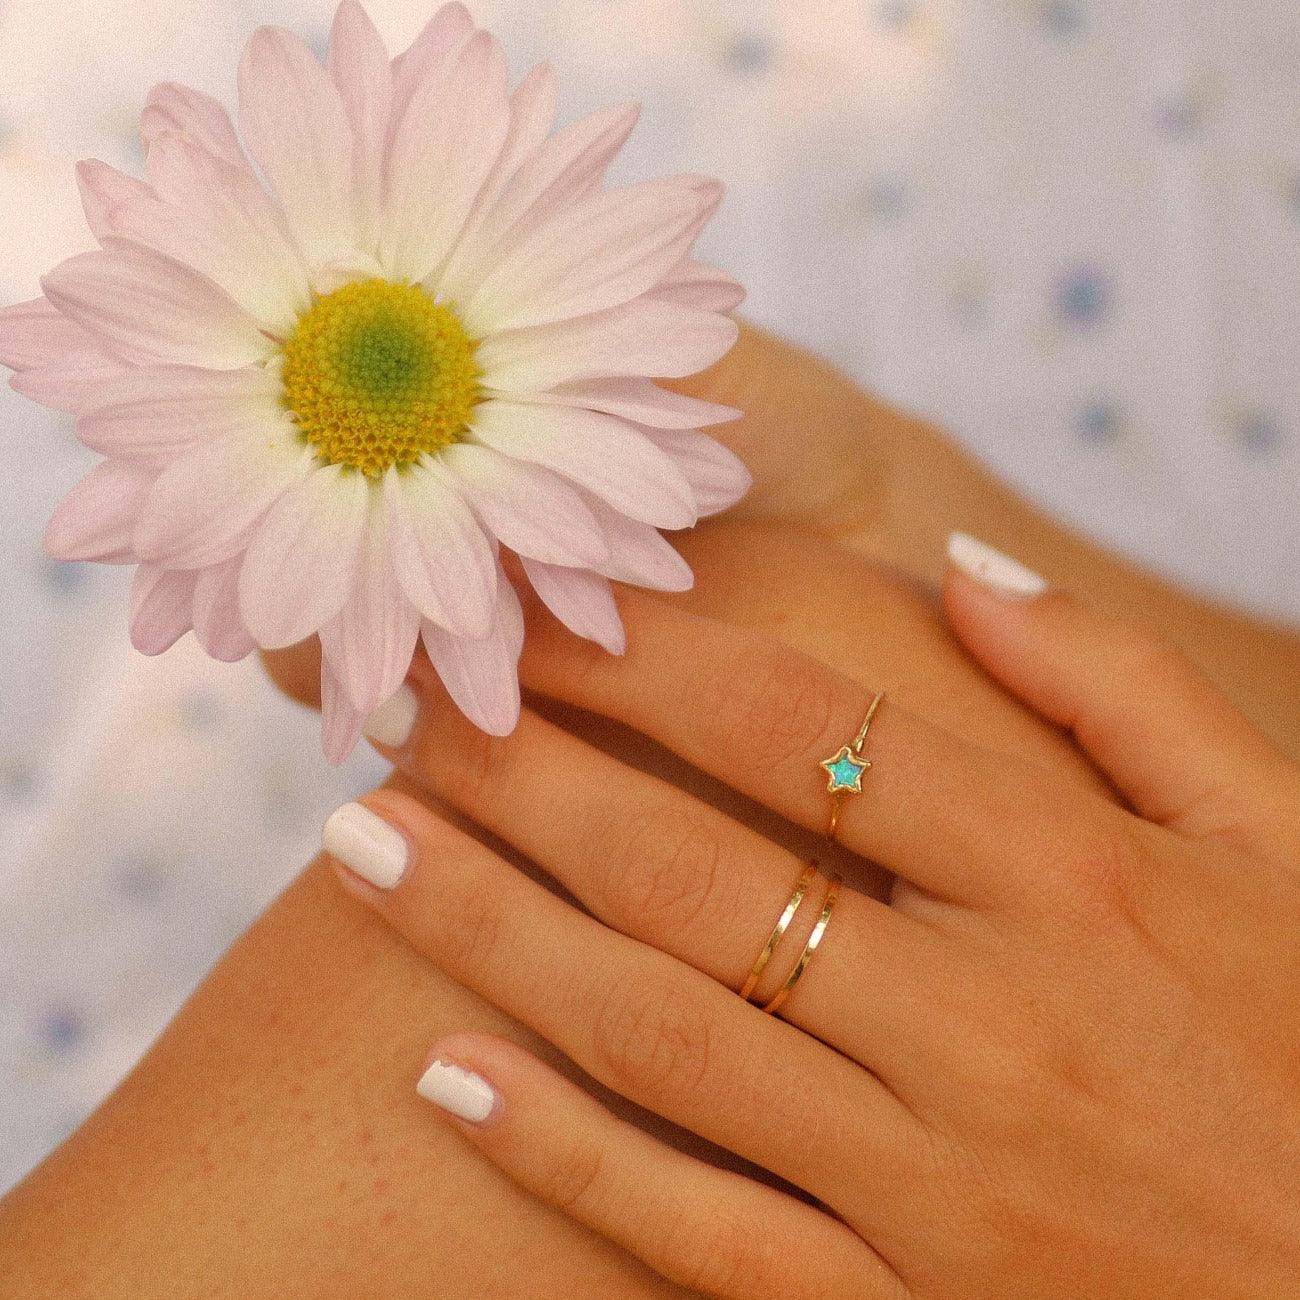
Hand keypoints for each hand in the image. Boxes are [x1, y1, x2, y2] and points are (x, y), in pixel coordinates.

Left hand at [322, 535, 1299, 1299]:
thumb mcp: (1278, 837)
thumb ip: (1121, 691)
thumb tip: (963, 569)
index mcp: (1071, 878)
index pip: (803, 727)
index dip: (643, 657)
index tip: (532, 609)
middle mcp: (983, 1020)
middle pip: (693, 866)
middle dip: (523, 772)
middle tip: (398, 705)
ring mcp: (933, 1181)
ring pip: (660, 1035)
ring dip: (488, 933)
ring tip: (356, 847)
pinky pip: (701, 1231)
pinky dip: (564, 1154)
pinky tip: (444, 1077)